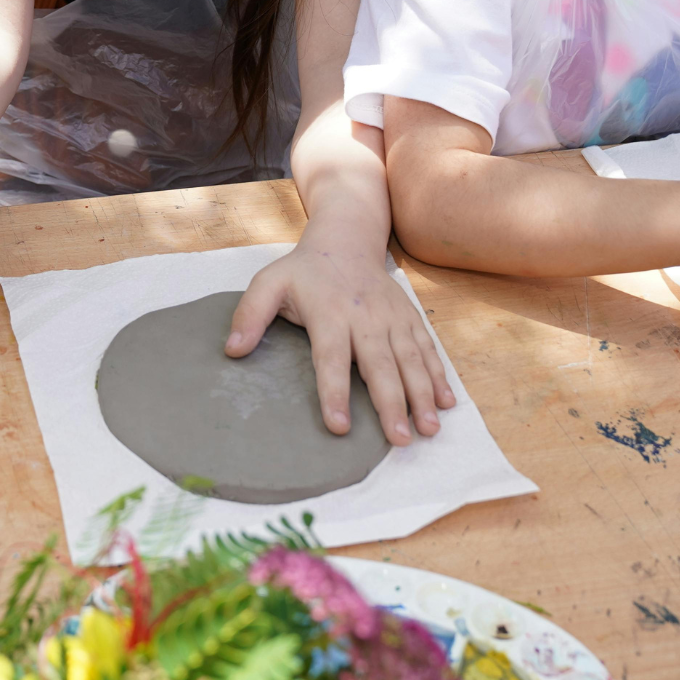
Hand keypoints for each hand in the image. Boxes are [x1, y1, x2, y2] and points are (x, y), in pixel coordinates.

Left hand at [227, 234, 454, 444]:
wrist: (346, 239)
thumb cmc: (304, 271)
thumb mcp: (269, 283)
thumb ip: (250, 314)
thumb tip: (232, 350)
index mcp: (329, 313)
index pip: (332, 359)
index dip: (334, 393)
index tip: (339, 426)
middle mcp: (365, 317)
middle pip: (380, 365)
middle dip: (392, 404)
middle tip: (399, 440)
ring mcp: (392, 318)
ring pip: (411, 360)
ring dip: (422, 395)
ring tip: (428, 429)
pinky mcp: (409, 318)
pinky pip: (427, 349)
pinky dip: (439, 375)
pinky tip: (447, 402)